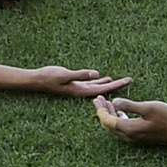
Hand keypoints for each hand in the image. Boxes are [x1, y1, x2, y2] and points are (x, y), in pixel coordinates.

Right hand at [10, 66, 126, 97]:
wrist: (36, 79)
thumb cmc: (49, 77)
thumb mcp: (65, 74)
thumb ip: (80, 75)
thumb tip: (97, 74)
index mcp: (81, 91)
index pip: (103, 89)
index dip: (116, 85)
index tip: (127, 80)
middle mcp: (81, 92)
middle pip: (104, 89)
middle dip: (117, 85)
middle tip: (130, 79)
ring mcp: (78, 89)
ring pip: (98, 87)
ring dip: (109, 84)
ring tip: (121, 81)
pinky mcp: (75, 84)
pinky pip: (91, 84)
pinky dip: (99, 81)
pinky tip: (104, 78)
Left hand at [92, 96, 166, 144]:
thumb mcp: (148, 108)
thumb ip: (130, 105)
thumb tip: (114, 102)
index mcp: (129, 129)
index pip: (107, 121)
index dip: (100, 110)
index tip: (97, 99)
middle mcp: (129, 136)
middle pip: (109, 124)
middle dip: (102, 111)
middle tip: (98, 99)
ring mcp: (134, 138)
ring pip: (115, 126)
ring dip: (110, 114)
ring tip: (106, 102)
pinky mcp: (139, 136)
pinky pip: (122, 128)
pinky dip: (118, 118)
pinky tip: (119, 111)